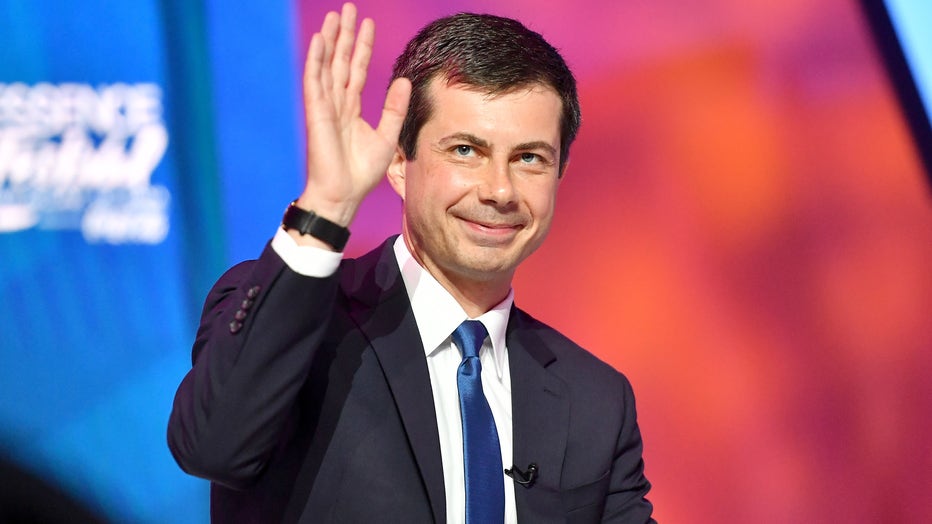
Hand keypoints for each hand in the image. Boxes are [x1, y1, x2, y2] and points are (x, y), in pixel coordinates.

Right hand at [297, 2, 410, 235]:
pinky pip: (315, 81)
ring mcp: (324, 107)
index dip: (362, 47)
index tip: (367, 23)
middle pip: (340, 61)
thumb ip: (394, 108)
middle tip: (348, 8)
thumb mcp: (387, 136)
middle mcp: (336, 104)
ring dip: (330, 40)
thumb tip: (405, 80)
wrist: (343, 194)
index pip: (357, 70)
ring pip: (327, 65)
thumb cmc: (361, 173)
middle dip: (345, 35)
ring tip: (335, 16)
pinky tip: (320, 40)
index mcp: (351, 109)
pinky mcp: (316, 114)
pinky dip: (316, 60)